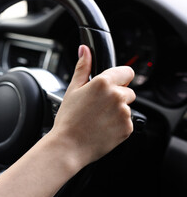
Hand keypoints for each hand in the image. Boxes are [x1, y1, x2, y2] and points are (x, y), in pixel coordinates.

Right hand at [51, 45, 135, 168]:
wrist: (69, 146)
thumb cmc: (68, 119)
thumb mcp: (72, 89)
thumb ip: (82, 68)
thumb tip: (84, 50)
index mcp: (104, 83)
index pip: (126, 72)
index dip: (118, 78)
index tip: (110, 85)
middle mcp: (117, 96)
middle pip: (127, 90)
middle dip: (116, 96)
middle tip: (97, 106)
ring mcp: (124, 113)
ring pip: (127, 107)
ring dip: (117, 110)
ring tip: (98, 118)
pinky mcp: (128, 128)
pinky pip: (127, 122)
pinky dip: (118, 124)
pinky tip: (103, 127)